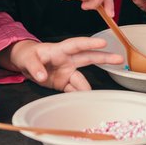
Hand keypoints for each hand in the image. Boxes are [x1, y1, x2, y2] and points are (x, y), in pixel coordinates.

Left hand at [0, 37, 122, 91]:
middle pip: (88, 58)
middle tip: (119, 59)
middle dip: (104, 58)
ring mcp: (67, 72)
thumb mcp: (27, 59)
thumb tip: (42, 76)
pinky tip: (84, 102)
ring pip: (82, 79)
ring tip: (94, 97)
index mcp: (59, 50)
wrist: (26, 65)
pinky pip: (74, 90)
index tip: (103, 43)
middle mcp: (67, 60)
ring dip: (88, 88)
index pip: (76, 44)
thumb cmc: (28, 56)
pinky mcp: (65, 83)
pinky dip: (79, 96)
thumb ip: (35, 67)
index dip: (90, 43)